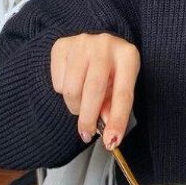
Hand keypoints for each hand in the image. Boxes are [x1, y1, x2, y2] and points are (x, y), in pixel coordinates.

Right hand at [50, 33, 139, 148]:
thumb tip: (108, 133)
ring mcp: (81, 43)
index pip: (123, 94)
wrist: (93, 44)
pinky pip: (58, 82)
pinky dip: (63, 91)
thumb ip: (114, 107)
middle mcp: (104, 45)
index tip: (111, 141)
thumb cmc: (110, 70)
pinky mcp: (61, 46)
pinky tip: (72, 83)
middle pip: (93, 90)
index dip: (117, 120)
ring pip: (71, 89)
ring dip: (75, 106)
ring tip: (81, 103)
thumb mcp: (120, 85)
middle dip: (88, 118)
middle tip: (86, 133)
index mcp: (127, 56)